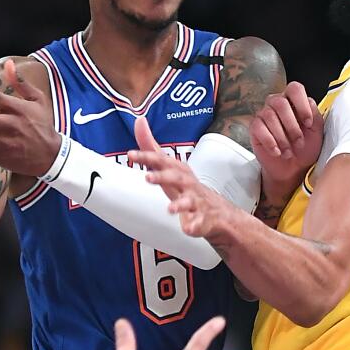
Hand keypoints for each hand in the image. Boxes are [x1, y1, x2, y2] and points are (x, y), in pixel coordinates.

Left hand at [129, 117, 234, 240]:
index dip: (147, 157)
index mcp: (178, 170)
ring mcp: (197, 201)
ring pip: (190, 201)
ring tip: (171, 209)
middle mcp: (188, 184)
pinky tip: (189, 228)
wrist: (217, 212)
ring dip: (180, 204)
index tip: (131, 155)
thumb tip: (139, 121)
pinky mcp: (204, 219)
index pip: (162, 160)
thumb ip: (151, 147)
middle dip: (163, 177)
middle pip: (177, 178)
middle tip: (148, 177)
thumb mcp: (168, 167)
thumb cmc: (187, 187)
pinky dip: (196, 226)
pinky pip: (201, 223)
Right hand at [250, 81, 323, 197]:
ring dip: (282, 137)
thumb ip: (315, 115)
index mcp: (294, 102)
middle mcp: (277, 104)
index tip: (308, 123)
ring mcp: (264, 114)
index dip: (302, 104)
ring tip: (289, 151)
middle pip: (281, 102)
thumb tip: (309, 103)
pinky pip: (259, 128)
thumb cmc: (305, 149)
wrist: (292, 169)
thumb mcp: (316, 132)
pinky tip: (277, 151)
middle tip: (299, 142)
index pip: (294, 89)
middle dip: (292, 126)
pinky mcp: (255, 127)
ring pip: (269, 116)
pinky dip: (270, 142)